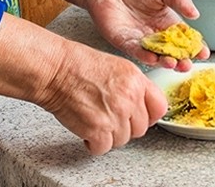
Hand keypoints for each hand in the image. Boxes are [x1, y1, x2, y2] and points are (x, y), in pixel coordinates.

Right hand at [39, 41, 168, 154]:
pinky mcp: (98, 130)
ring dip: (108, 135)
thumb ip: (133, 87)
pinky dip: (92, 143)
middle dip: (124, 126)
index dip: (148, 115)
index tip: (138, 117)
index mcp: (136, 80)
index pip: (159, 108)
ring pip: (122, 140)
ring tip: (94, 119)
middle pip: (140, 128)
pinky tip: (86, 129)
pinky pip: (103, 148)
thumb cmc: (77, 65)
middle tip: (108, 117)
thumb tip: (140, 106)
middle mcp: (129, 98)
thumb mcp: (116, 67)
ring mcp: (115, 115)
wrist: (55, 70)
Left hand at [84, 0, 210, 69]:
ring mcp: (141, 40)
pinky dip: (145, 56)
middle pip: (173, 52)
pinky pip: (136, 52)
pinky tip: (153, 58)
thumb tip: (196, 15)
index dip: (195, 47)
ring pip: (156, 56)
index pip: (185, 38)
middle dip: (182, 60)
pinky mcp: (125, 41)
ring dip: (165, 62)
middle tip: (188, 64)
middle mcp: (156, 34)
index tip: (203, 53)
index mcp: (168, 22)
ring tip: (173, 63)